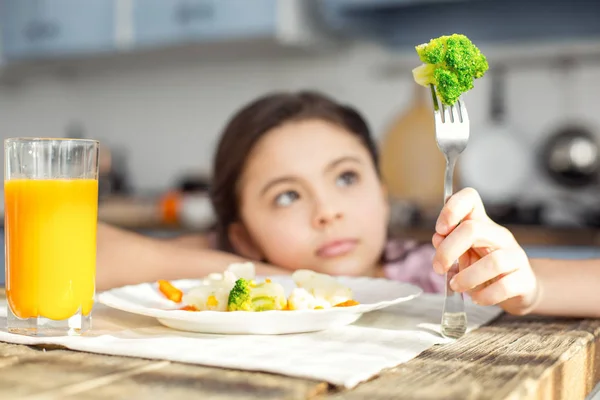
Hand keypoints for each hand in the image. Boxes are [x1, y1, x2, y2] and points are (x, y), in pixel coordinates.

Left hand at [432, 188, 538, 314]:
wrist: (516, 290)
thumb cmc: (483, 269)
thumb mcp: (463, 254)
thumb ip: (449, 245)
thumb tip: (438, 238)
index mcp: (481, 224)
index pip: (470, 198)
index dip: (452, 208)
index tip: (440, 230)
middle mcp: (499, 236)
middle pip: (473, 229)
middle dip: (448, 250)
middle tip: (438, 268)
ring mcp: (515, 257)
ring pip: (493, 262)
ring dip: (467, 277)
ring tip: (455, 286)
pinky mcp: (524, 280)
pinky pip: (505, 286)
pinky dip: (485, 295)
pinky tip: (476, 298)